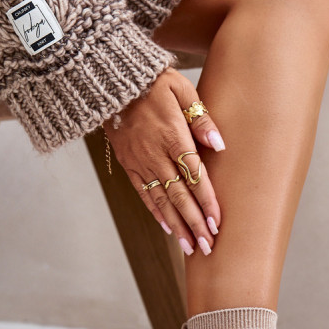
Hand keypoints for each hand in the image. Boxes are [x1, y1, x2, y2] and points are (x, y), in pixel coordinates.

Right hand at [105, 67, 224, 255]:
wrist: (109, 81)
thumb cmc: (152, 82)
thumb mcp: (181, 89)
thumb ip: (201, 118)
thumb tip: (220, 144)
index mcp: (172, 137)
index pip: (194, 176)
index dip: (206, 201)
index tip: (216, 223)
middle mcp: (155, 155)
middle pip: (179, 196)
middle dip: (194, 224)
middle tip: (208, 247)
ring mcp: (140, 163)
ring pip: (161, 201)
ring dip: (177, 227)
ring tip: (191, 248)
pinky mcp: (129, 165)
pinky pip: (144, 194)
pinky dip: (157, 213)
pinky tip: (169, 229)